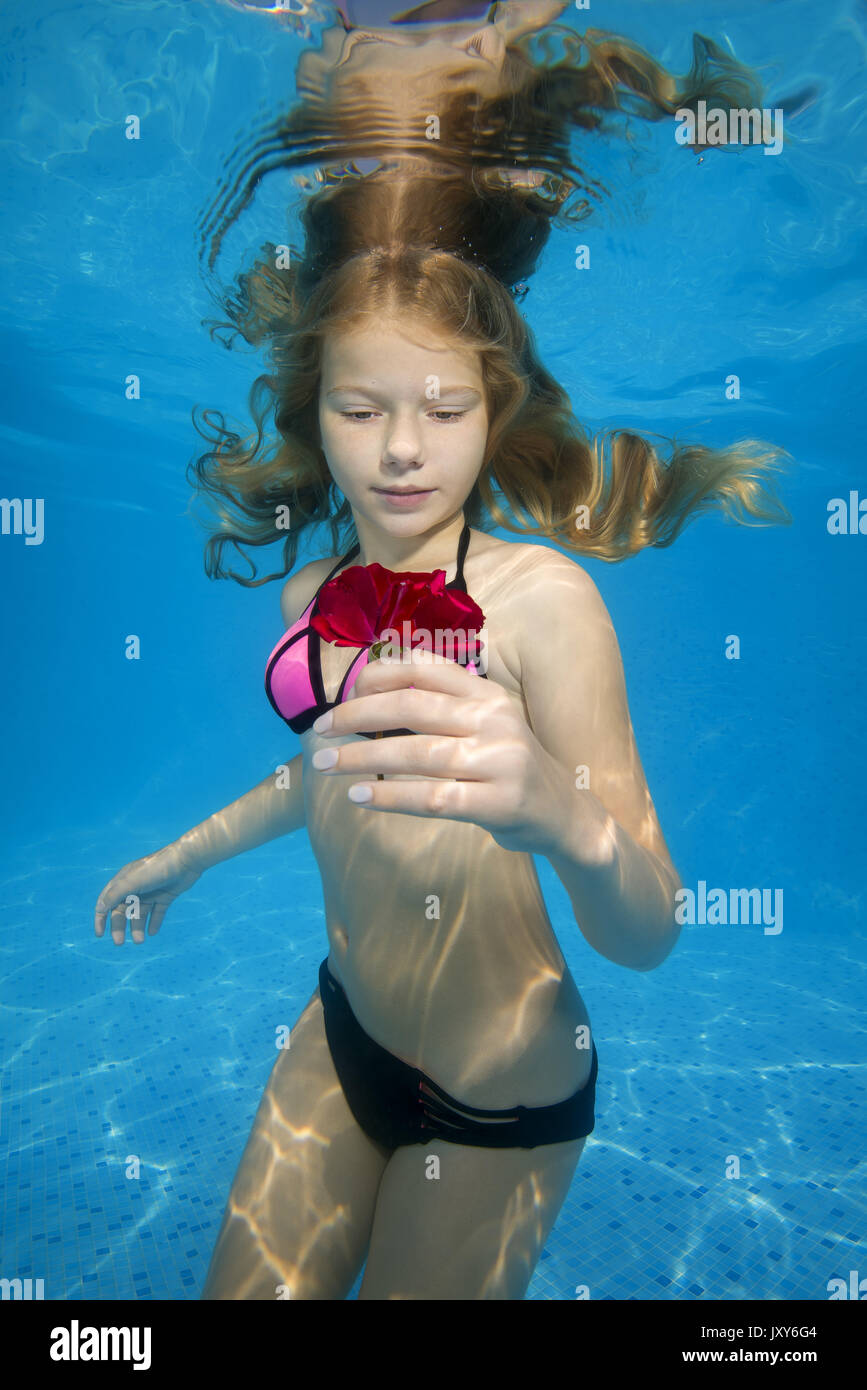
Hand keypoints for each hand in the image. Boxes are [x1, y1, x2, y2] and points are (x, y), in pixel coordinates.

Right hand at [94, 841, 202, 945]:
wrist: (186, 860)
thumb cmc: (156, 868)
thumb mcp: (132, 882)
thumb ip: (115, 895)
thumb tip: (100, 909)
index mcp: (123, 881)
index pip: (107, 901)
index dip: (101, 918)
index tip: (99, 934)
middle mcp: (135, 887)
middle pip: (123, 911)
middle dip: (119, 927)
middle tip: (120, 942)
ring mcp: (150, 892)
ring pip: (140, 914)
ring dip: (137, 928)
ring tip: (140, 941)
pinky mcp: (165, 896)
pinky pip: (157, 913)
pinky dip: (154, 923)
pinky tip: (152, 933)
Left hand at [311, 647, 569, 854]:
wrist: (566, 816)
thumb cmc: (510, 768)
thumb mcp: (487, 725)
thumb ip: (444, 706)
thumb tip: (372, 691)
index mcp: (489, 694)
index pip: (426, 670)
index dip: (380, 675)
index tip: (346, 692)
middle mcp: (495, 720)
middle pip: (412, 708)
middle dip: (358, 715)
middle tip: (321, 729)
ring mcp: (500, 761)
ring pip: (415, 753)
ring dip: (362, 757)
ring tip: (326, 764)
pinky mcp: (498, 803)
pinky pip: (431, 797)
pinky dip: (389, 797)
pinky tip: (359, 798)